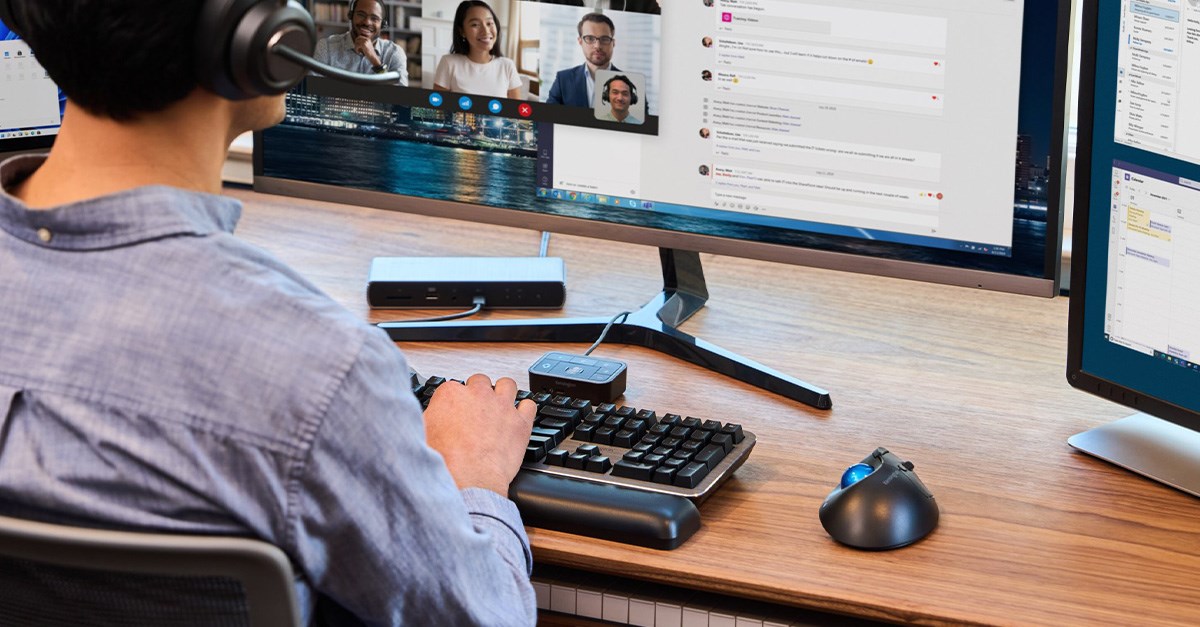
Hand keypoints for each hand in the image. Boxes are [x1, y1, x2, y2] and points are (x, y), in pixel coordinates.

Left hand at [353, 35, 380, 65]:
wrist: (373, 56)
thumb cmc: (369, 52)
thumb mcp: (367, 45)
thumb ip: (363, 42)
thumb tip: (356, 41)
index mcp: (368, 39)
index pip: (360, 37)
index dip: (357, 40)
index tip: (356, 44)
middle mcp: (366, 39)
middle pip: (357, 39)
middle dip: (355, 43)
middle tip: (356, 48)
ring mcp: (365, 41)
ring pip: (356, 42)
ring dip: (356, 47)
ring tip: (357, 50)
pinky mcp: (364, 45)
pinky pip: (357, 46)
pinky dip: (356, 49)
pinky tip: (358, 52)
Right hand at [424, 374, 536, 494]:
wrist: (469, 479)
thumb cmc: (447, 461)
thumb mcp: (422, 434)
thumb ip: (429, 418)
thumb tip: (430, 417)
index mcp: (451, 394)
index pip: (452, 386)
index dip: (454, 401)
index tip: (455, 410)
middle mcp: (478, 394)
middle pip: (480, 381)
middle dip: (478, 393)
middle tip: (476, 409)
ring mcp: (502, 406)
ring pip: (507, 384)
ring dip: (503, 393)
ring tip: (499, 406)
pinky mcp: (520, 422)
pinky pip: (529, 405)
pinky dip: (525, 410)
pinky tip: (519, 418)